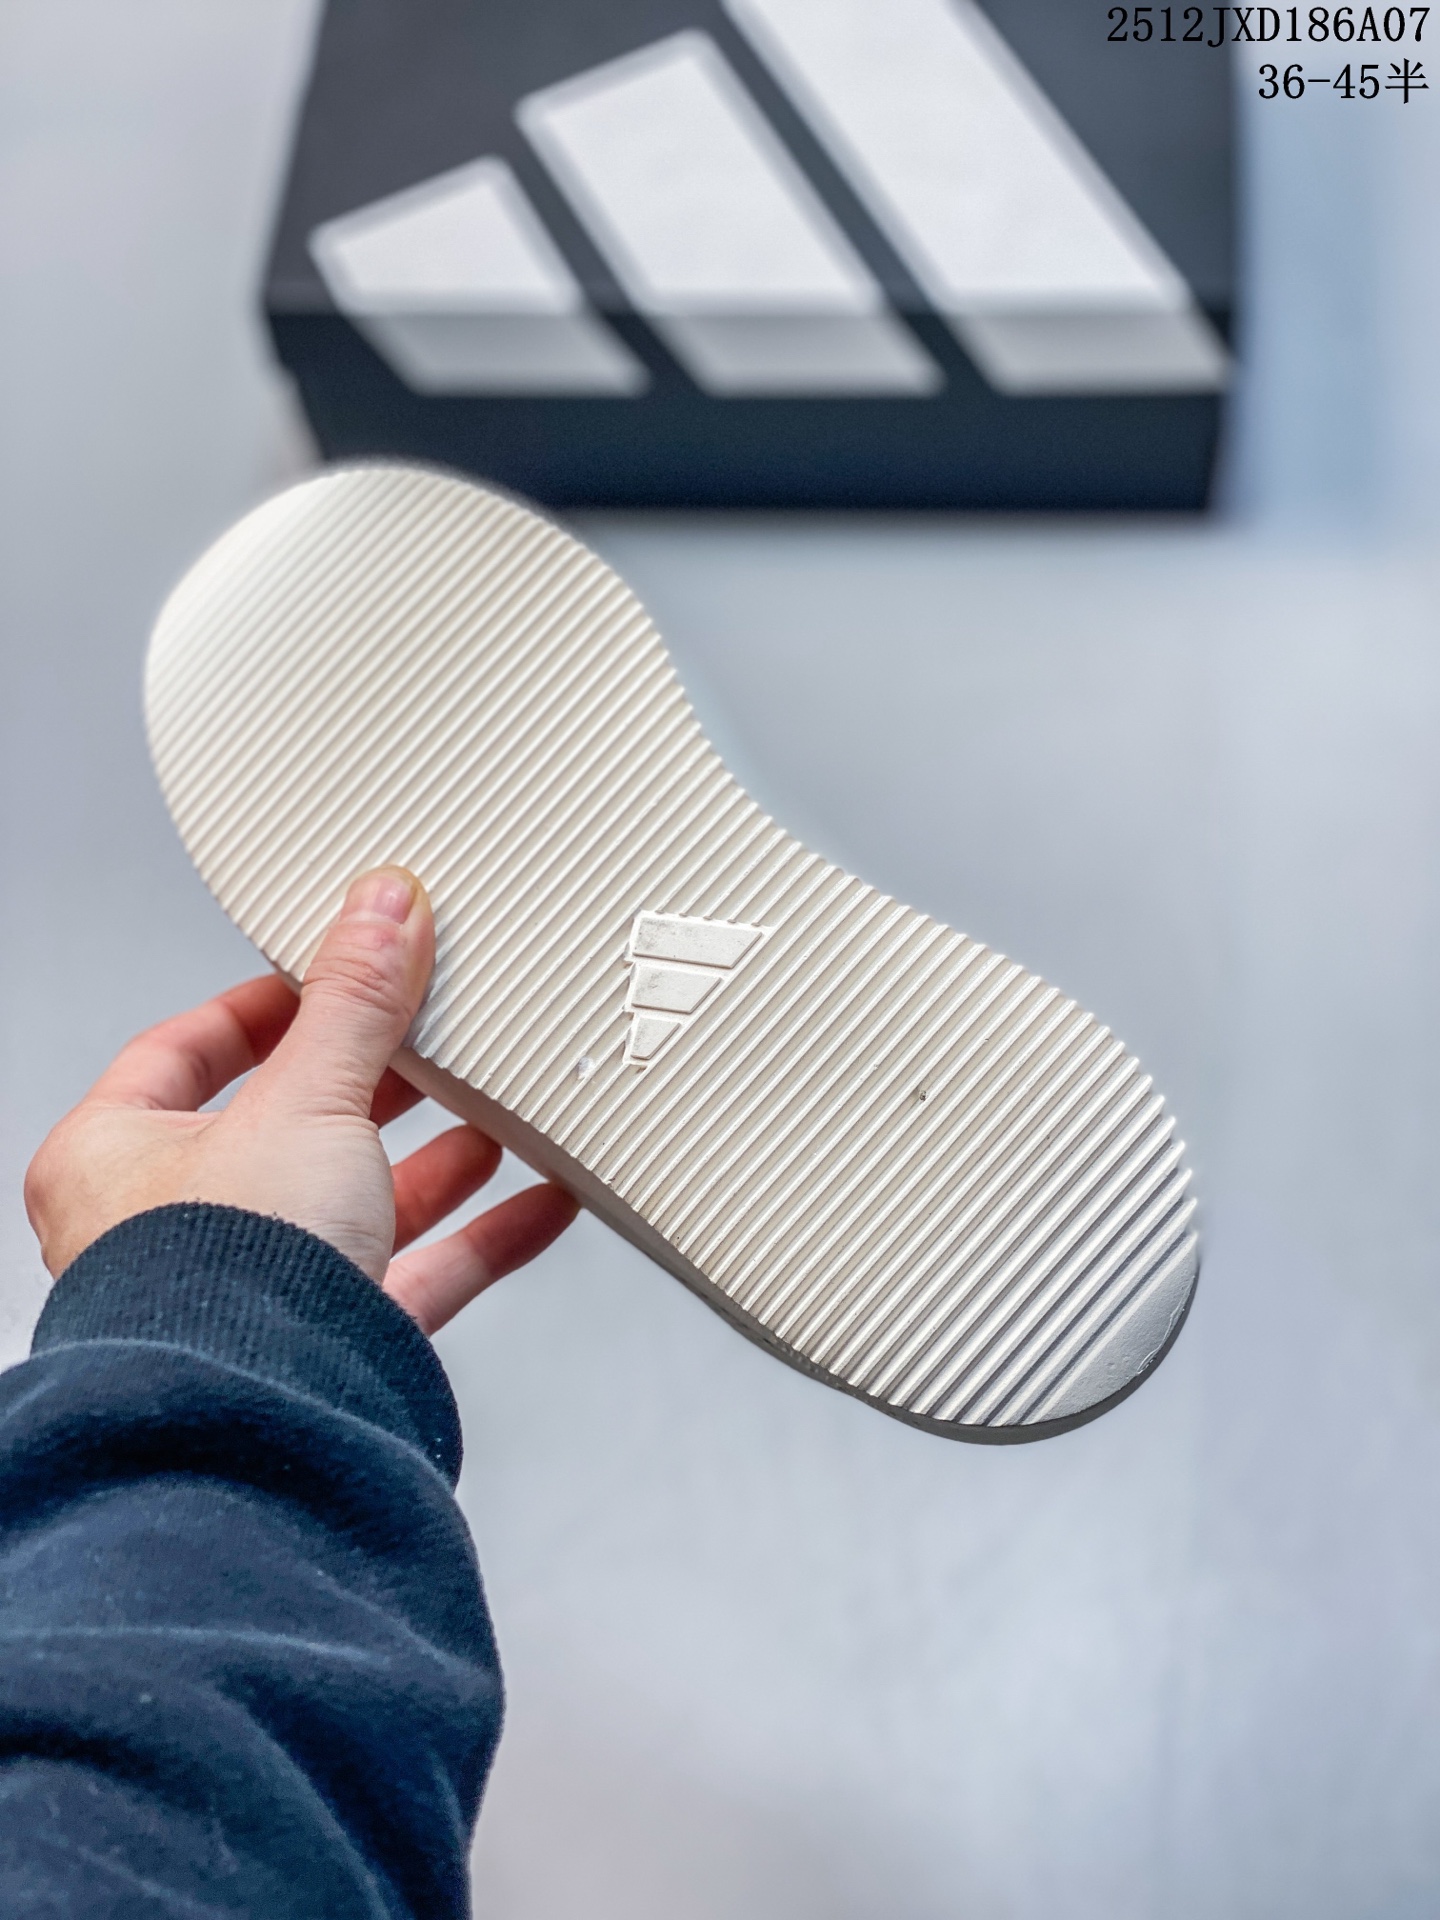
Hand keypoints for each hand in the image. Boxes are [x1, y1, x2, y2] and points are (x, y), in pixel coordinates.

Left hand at [24, 867, 577, 1334]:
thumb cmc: (221, 1280)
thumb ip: (355, 1003)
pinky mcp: (331, 1344)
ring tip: (499, 1111)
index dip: (263, 1007)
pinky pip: (416, 1275)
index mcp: (116, 1159)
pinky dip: (481, 1235)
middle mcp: (174, 1230)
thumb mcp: (304, 1100)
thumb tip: (382, 910)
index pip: (185, 1053)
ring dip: (435, 1158)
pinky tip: (540, 1200)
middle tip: (429, 1035)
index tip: (329, 975)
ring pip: (357, 1203)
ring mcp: (258, 1292)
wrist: (262, 1425)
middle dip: (373, 1083)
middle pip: (288, 1127)